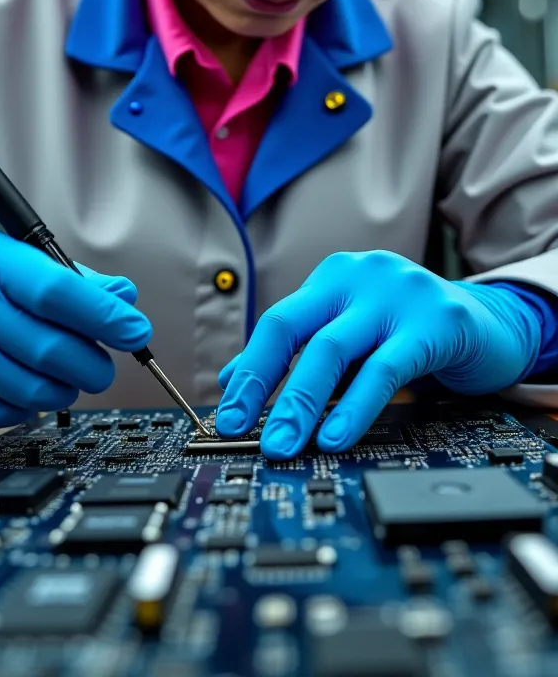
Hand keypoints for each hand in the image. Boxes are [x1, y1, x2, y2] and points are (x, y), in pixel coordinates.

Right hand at [0, 227, 151, 425]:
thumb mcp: (13, 259)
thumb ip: (71, 279)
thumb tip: (123, 299)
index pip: (56, 291)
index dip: (104, 316)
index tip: (136, 332)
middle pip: (48, 348)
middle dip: (92, 363)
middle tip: (102, 365)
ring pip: (29, 388)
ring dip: (65, 389)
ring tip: (67, 377)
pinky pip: (2, 412)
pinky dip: (30, 406)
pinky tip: (28, 388)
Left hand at [216, 251, 540, 458]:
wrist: (491, 323)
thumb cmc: (414, 331)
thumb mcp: (353, 335)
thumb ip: (301, 352)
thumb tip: (235, 379)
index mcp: (333, 276)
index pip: (276, 323)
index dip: (248, 370)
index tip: (226, 414)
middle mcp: (359, 274)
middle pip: (292, 328)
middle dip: (264, 386)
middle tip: (244, 432)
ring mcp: (398, 292)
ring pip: (332, 348)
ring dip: (300, 402)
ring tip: (285, 443)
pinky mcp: (438, 319)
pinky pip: (385, 368)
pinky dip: (355, 406)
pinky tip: (338, 435)